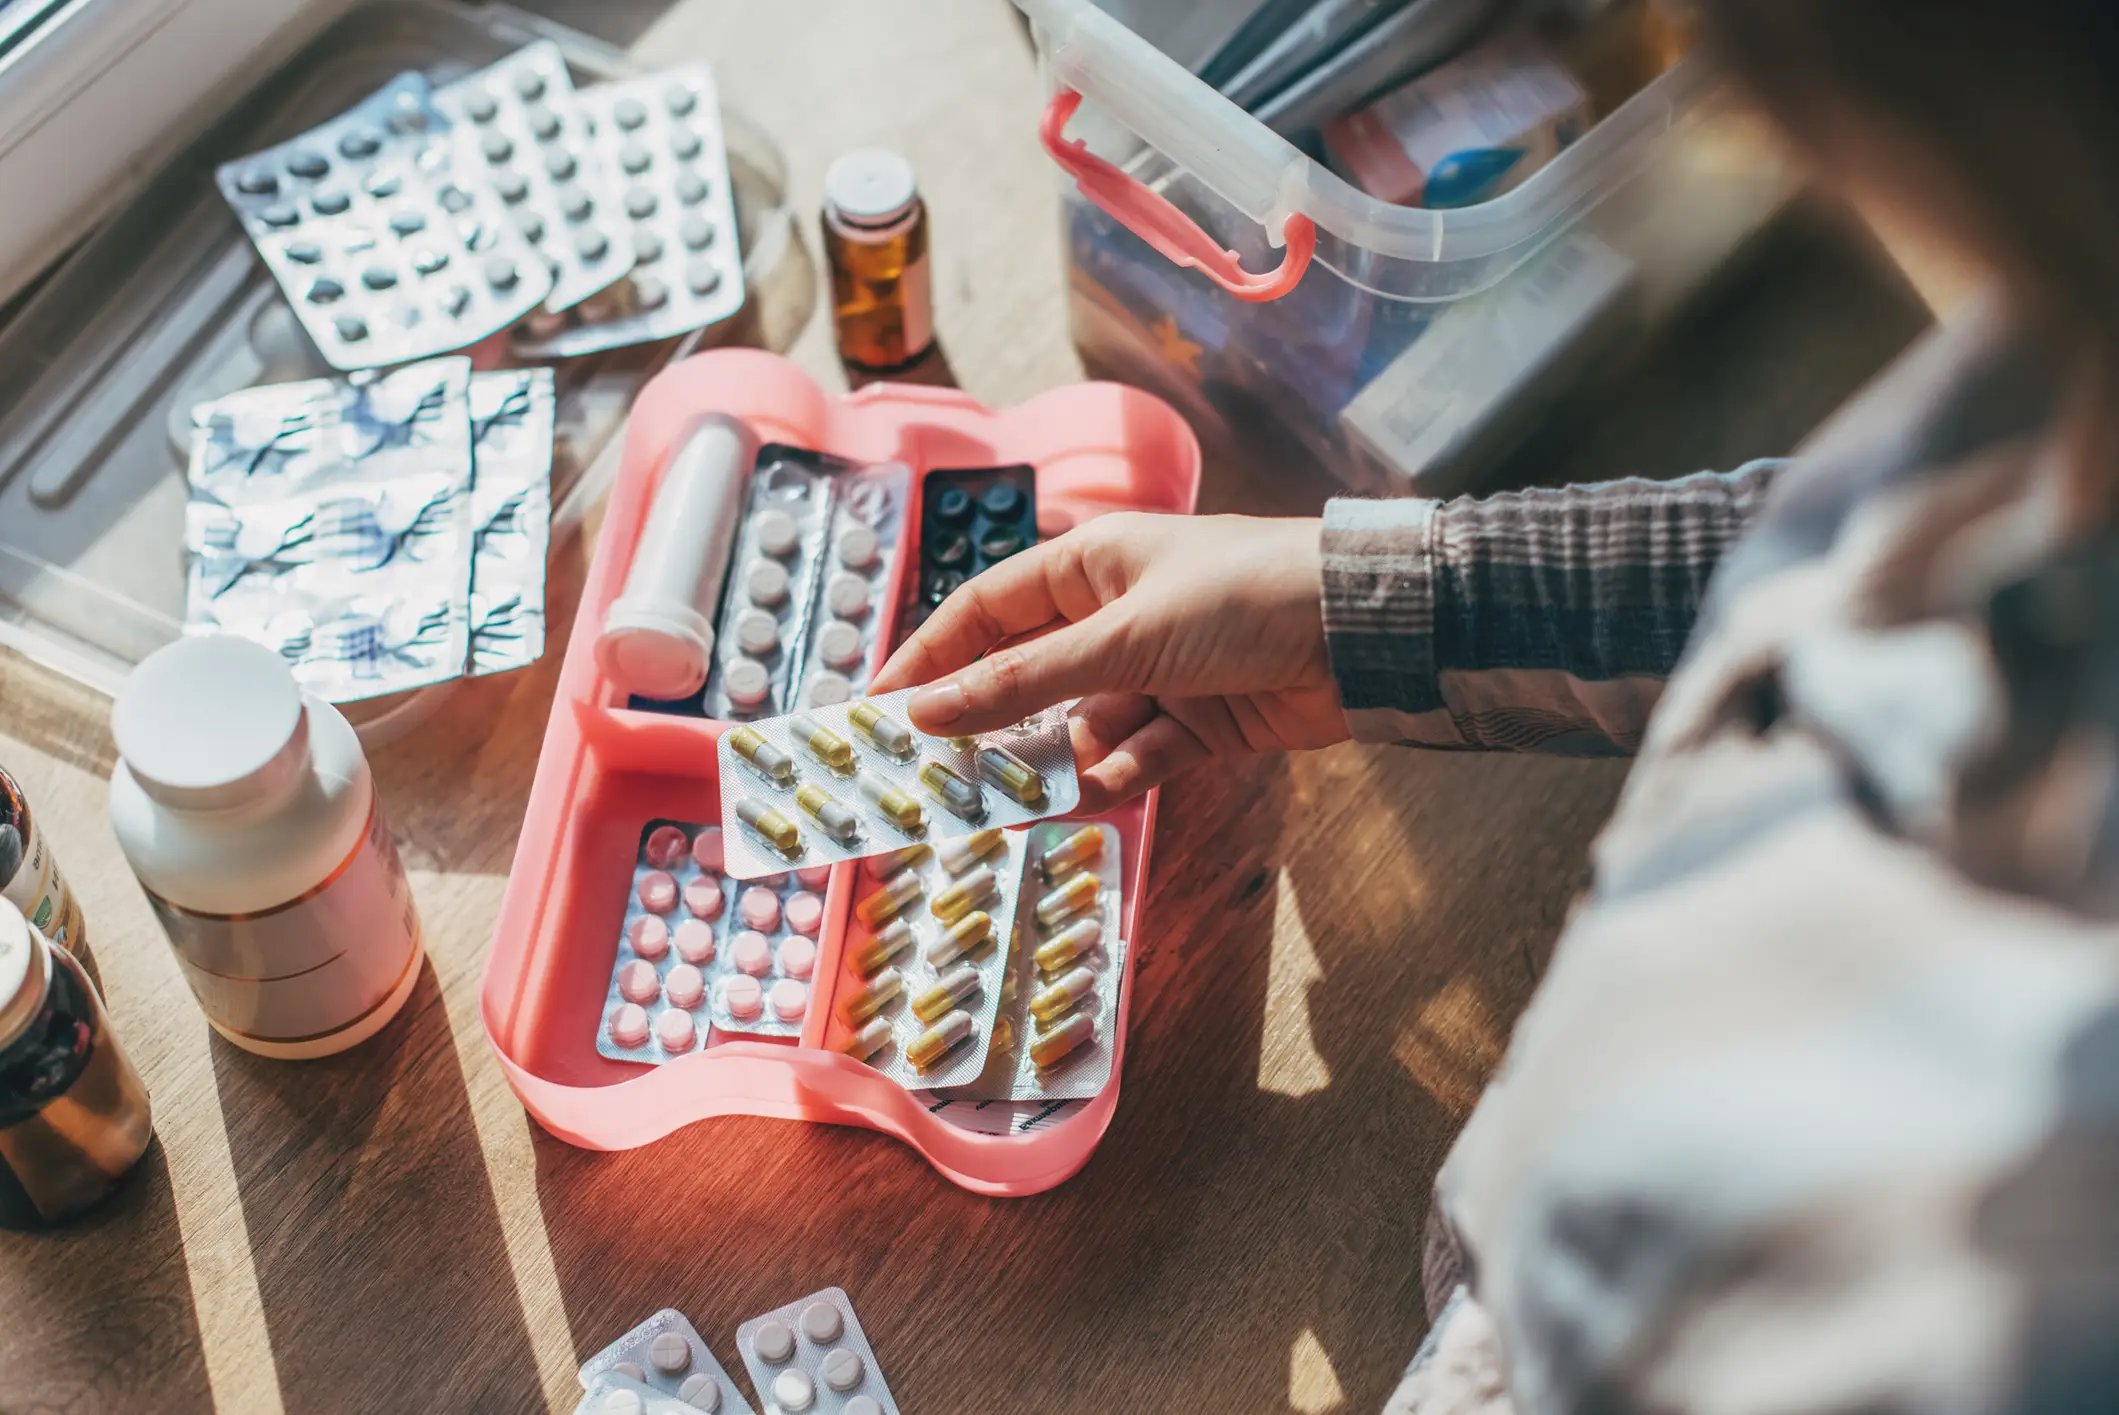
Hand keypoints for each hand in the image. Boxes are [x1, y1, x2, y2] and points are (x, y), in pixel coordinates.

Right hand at [870, 513, 1346, 811]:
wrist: (1366, 632)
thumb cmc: (1244, 595)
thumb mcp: (1123, 636)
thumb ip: (1025, 681)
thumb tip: (928, 711)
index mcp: (1088, 566)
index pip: (983, 613)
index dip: (928, 659)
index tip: (877, 710)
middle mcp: (1114, 617)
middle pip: (1025, 677)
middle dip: (985, 727)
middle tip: (932, 779)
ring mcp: (1155, 673)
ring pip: (1077, 728)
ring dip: (1052, 764)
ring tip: (1011, 804)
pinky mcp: (1196, 723)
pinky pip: (1134, 758)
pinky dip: (1115, 778)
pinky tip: (1094, 796)